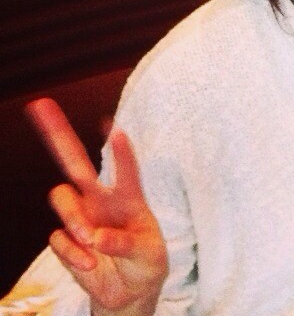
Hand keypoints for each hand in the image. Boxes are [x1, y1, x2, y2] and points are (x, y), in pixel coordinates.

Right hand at [26, 98, 167, 315]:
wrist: (130, 292)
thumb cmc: (145, 263)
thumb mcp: (149, 254)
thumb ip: (126, 243)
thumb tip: (98, 237)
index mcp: (129, 199)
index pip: (126, 170)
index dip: (121, 153)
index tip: (115, 130)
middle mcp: (101, 202)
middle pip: (74, 161)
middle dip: (58, 133)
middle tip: (39, 105)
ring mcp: (81, 219)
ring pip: (61, 197)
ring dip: (74, 219)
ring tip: (93, 242)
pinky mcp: (67, 241)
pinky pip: (59, 239)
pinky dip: (73, 254)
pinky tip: (89, 264)